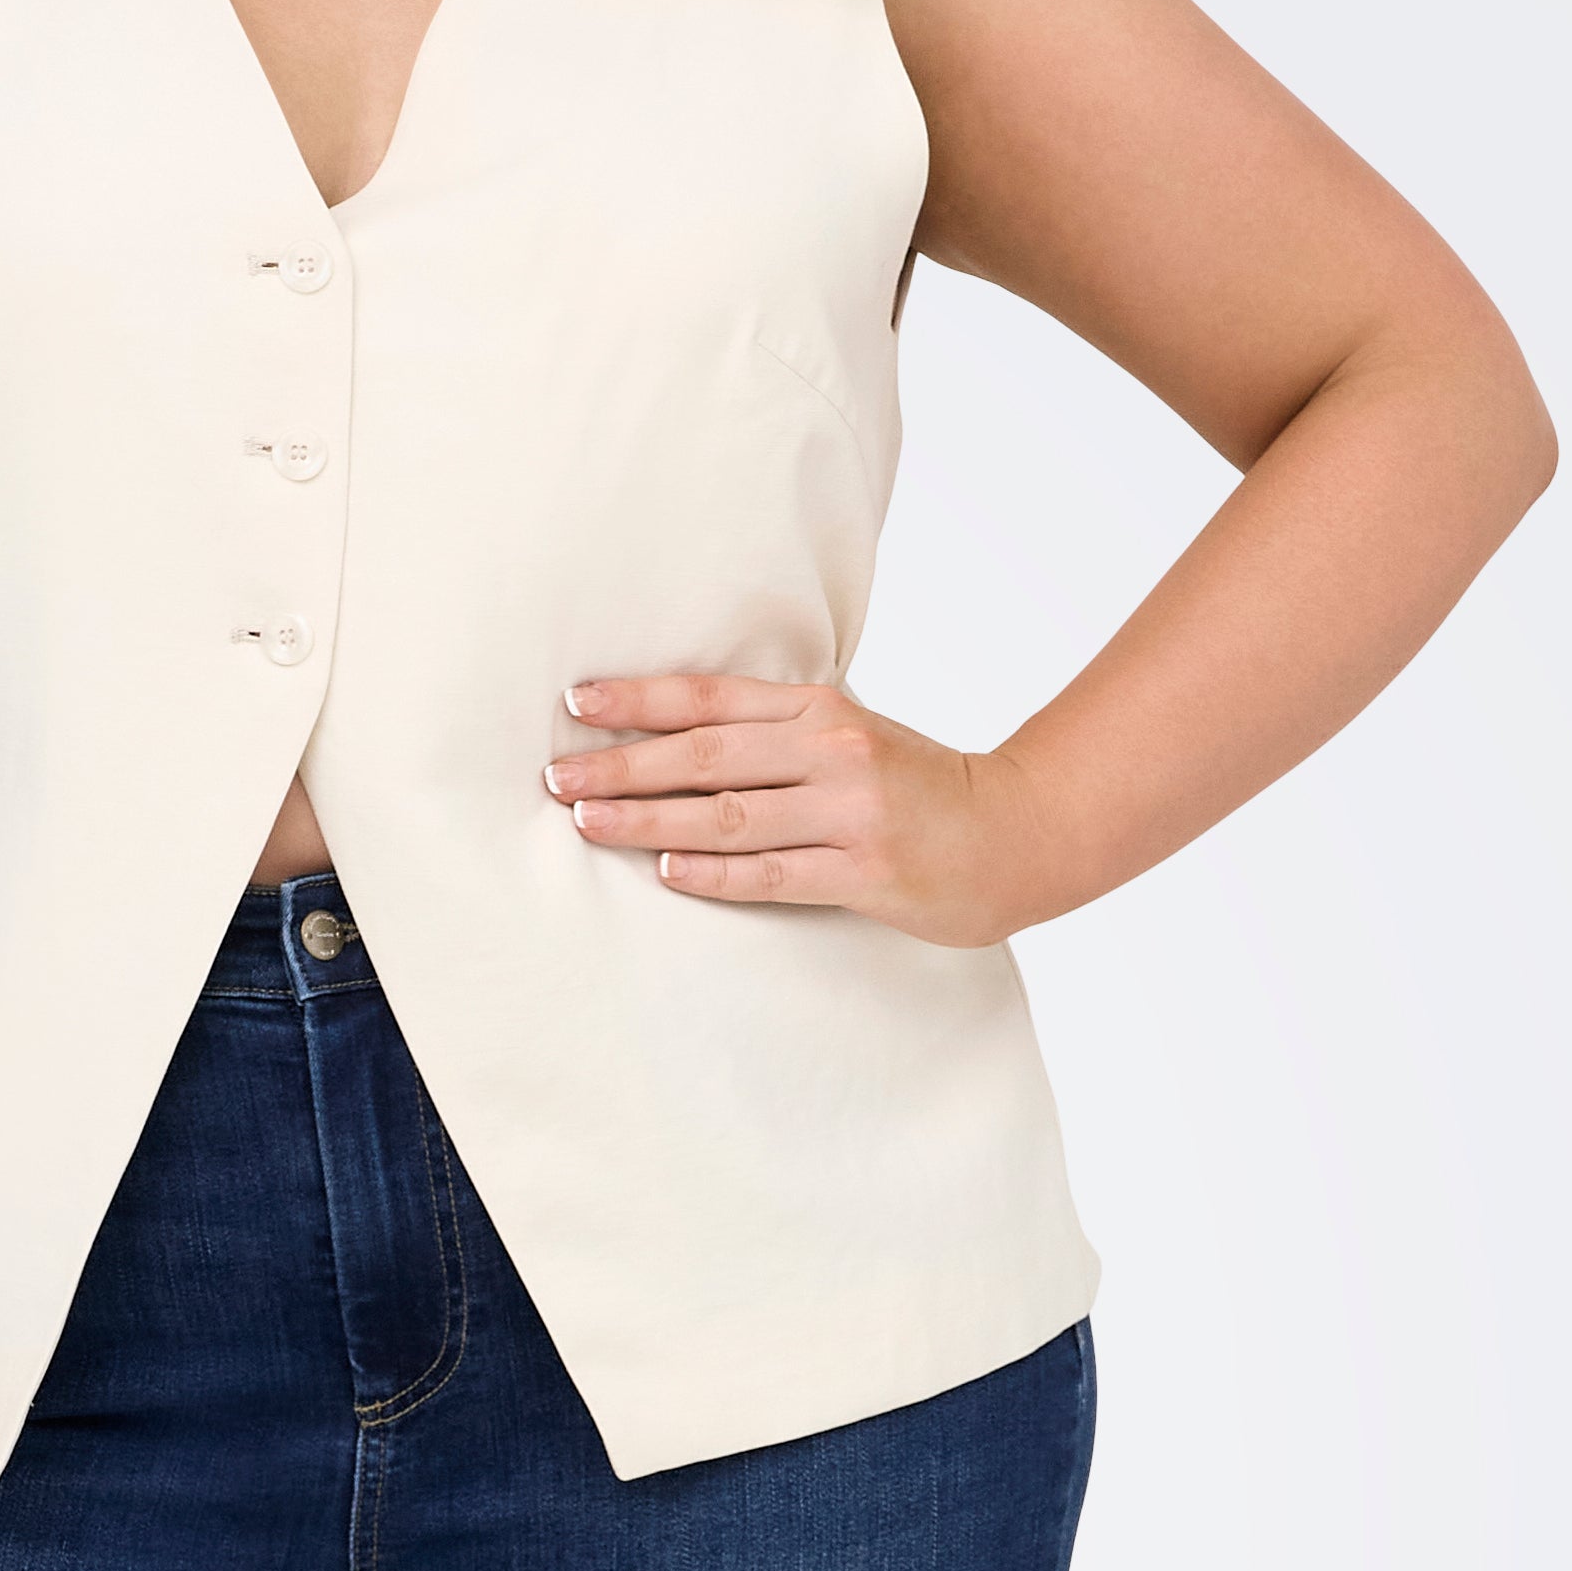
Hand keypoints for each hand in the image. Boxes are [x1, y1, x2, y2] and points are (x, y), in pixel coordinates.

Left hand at [547, 670, 1032, 940]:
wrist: (1013, 833)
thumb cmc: (916, 786)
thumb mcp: (849, 736)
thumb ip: (776, 732)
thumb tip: (673, 735)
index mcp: (820, 709)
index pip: (711, 696)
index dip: (640, 699)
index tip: (576, 702)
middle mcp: (831, 751)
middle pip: (705, 755)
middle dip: (623, 764)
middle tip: (558, 776)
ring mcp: (849, 813)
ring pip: (728, 815)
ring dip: (649, 819)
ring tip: (588, 819)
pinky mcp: (864, 871)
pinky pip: (772, 874)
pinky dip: (715, 873)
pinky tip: (667, 869)